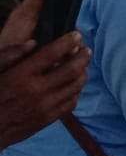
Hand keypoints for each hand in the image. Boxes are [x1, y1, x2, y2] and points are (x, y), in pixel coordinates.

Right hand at [1, 0, 92, 149]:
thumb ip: (8, 56)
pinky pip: (71, 103)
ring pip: (76, 86)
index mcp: (20, 76)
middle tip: (86, 50)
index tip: (77, 35)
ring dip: (83, 73)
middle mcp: (36, 90)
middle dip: (83, 56)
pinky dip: (76, 91)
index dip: (68, 42)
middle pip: (72, 69)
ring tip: (82, 66)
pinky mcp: (47, 120)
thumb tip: (33, 43)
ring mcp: (45, 107)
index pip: (52, 54)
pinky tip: (72, 86)